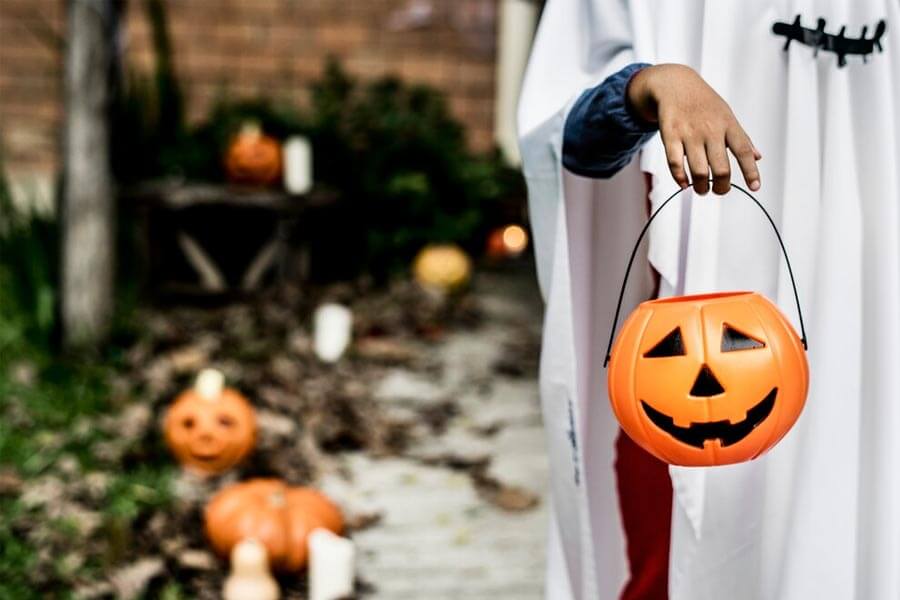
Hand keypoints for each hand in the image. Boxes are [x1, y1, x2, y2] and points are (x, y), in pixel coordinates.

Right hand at [627, 64, 761, 194]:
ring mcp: (690, 133)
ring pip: (699, 171)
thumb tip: (758, 156)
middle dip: (721, 187)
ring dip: (701, 187)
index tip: (755, 187)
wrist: (675, 84)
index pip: (744, 151)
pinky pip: (675, 164)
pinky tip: (684, 183)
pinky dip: (680, 179)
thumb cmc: (704, 102)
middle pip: (721, 168)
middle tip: (719, 190)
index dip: (751, 171)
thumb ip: (742, 137)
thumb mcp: (727, 115)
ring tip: (701, 189)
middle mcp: (711, 130)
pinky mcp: (670, 136)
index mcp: (728, 125)